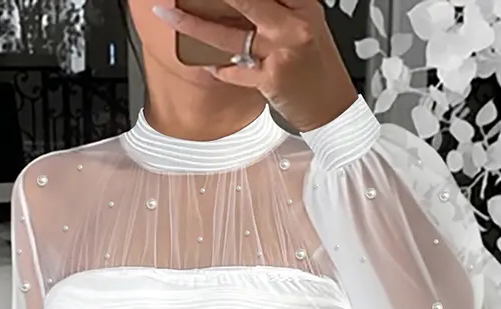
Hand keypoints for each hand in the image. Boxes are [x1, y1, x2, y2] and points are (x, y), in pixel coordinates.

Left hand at [152, 0, 357, 131]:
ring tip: (168, 14)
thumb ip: (275, 8)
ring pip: (230, 34)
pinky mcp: (272, 80)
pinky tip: (208, 65)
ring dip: (194, 25)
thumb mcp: (304, 24)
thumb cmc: (315, 66)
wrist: (332, 107)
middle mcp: (293, 24)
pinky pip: (236, 71)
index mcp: (302, 3)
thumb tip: (235, 4)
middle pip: (244, 0)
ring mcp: (282, 52)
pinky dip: (221, 69)